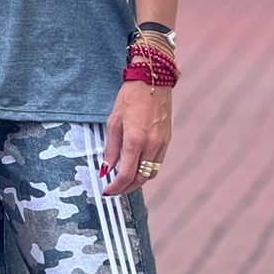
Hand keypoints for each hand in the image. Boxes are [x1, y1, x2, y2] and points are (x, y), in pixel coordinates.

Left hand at [100, 80, 171, 195]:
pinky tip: (135, 167)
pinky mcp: (167, 140)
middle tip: (113, 190)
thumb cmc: (130, 98)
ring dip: (136, 182)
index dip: (115, 187)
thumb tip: (106, 169)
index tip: (106, 191)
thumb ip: (111, 148)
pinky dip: (145, 170)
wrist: (152, 81)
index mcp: (135, 140)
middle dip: (126, 188)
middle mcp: (151, 145)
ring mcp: (162, 143)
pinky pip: (157, 163)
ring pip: (150, 174)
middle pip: (140, 179)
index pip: (126, 174)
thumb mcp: (113, 122)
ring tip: (123, 181)